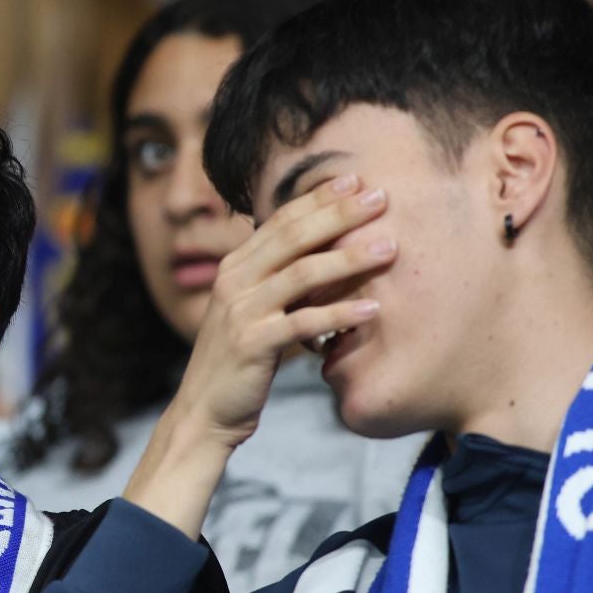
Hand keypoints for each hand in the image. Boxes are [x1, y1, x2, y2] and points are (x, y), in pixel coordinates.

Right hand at [125, 176, 392, 537]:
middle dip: (339, 214)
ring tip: (389, 249)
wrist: (204, 411)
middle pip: (293, 236)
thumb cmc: (238, 361)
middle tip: (381, 199)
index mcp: (235, 266)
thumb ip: (278, 281)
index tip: (357, 181)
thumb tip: (322, 253)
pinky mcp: (252, 345)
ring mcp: (241, 311)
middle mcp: (234, 281)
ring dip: (348, 259)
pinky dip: (340, 314)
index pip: (281, 220)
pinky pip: (303, 323)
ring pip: (301, 273)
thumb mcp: (254, 310)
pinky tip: (373, 310)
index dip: (318, 198)